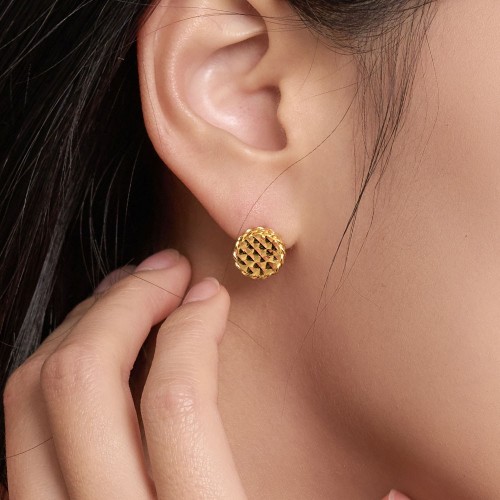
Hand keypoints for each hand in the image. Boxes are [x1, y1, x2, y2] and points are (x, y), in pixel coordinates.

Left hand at [3, 249, 411, 498]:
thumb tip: (402, 487)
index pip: (177, 404)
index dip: (194, 330)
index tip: (213, 296)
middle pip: (81, 385)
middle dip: (124, 304)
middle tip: (163, 270)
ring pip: (26, 404)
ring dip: (79, 328)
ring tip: (123, 294)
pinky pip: (14, 439)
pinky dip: (49, 377)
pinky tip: (88, 355)